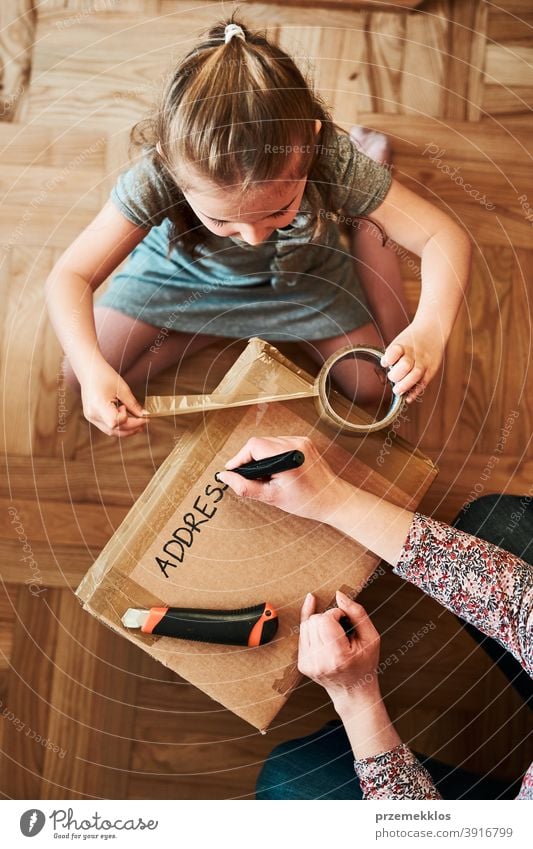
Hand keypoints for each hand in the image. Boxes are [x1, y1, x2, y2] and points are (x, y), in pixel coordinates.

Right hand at [80, 358, 147, 436]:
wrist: (89, 370)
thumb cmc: (104, 375)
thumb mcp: (122, 388)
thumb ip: (133, 404)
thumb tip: (145, 415)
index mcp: (98, 405)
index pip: (115, 422)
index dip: (127, 418)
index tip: (131, 409)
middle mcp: (93, 414)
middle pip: (115, 430)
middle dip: (132, 428)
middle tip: (144, 422)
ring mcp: (91, 417)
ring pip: (111, 432)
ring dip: (126, 430)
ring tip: (139, 425)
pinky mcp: (92, 417)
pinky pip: (107, 427)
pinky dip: (118, 427)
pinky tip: (127, 421)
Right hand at [216, 435, 349, 522]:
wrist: (332, 499)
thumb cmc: (307, 501)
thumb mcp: (272, 497)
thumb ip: (245, 487)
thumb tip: (226, 477)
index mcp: (287, 455)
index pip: (253, 446)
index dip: (239, 458)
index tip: (232, 470)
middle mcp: (295, 443)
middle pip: (260, 443)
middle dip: (250, 458)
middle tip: (249, 477)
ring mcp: (301, 441)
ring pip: (269, 442)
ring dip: (262, 456)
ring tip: (264, 475)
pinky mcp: (305, 442)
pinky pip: (280, 443)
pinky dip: (273, 454)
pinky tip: (277, 468)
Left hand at [297, 590, 380, 707]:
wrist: (353, 691)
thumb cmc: (365, 663)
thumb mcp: (371, 637)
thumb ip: (357, 613)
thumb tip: (338, 594)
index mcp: (338, 657)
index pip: (326, 619)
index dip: (337, 613)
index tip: (346, 622)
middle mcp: (320, 662)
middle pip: (314, 620)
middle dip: (327, 618)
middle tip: (341, 629)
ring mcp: (309, 664)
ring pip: (306, 625)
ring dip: (320, 624)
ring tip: (334, 635)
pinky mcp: (302, 664)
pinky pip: (303, 634)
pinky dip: (313, 631)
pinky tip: (324, 634)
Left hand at [381, 322, 443, 401]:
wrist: (433, 330)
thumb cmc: (411, 339)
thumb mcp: (399, 342)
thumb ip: (391, 356)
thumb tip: (382, 374)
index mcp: (403, 345)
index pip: (394, 352)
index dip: (388, 359)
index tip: (385, 363)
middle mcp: (414, 353)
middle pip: (405, 365)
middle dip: (395, 376)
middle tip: (392, 378)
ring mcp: (424, 362)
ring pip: (415, 375)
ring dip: (404, 385)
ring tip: (397, 390)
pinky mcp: (431, 370)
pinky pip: (423, 383)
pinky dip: (415, 392)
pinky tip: (408, 397)